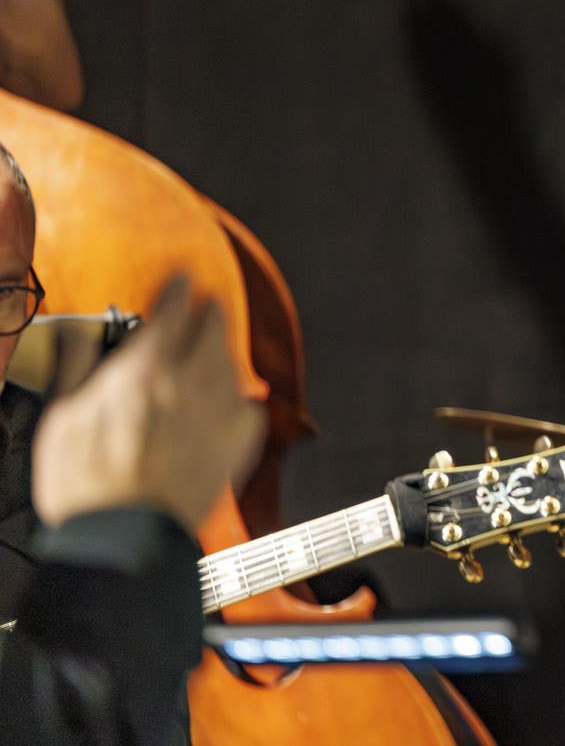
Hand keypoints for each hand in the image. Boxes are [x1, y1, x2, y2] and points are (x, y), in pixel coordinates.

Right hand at [32, 277, 265, 534]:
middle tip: (201, 307)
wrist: (122, 541)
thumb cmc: (85, 488)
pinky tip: (220, 402)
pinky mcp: (238, 442)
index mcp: (145, 370)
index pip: (174, 307)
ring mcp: (219, 411)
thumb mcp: (60, 418)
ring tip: (206, 353)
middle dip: (207, 310)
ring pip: (230, 361)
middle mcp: (190, 382)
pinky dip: (235, 397)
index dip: (178, 288)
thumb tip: (80, 332)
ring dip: (218, 351)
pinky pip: (246, 405)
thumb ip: (76, 365)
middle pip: (213, 325)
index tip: (180, 281)